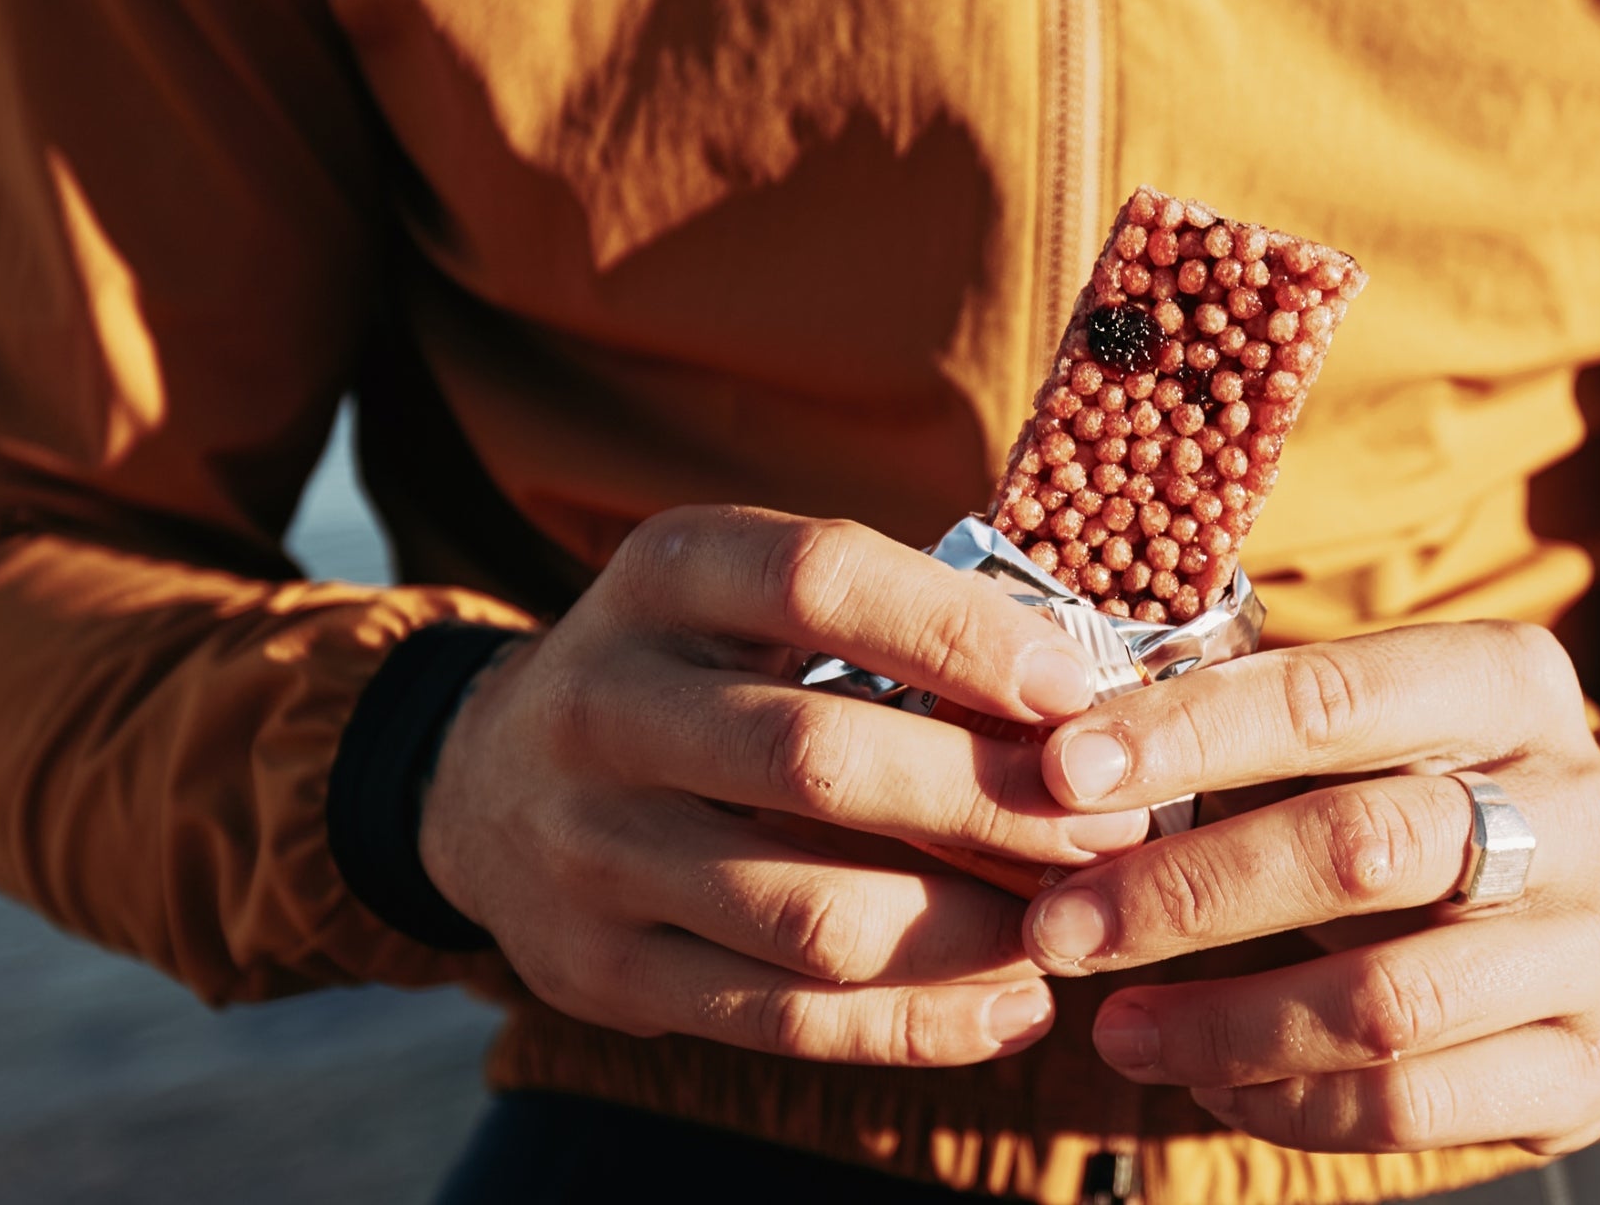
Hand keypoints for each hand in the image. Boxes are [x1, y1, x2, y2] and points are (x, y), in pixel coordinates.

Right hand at [419, 506, 1150, 1065]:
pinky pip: (780, 1018)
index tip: (1076, 689)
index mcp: (666, 575)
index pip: (821, 579)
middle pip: (821, 762)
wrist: (484, 784)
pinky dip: (915, 1025)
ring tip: (1075, 924)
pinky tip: (1011, 1007)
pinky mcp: (597, 968)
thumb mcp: (750, 601)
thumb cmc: (693, 677)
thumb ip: (888, 624)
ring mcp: (589, 846)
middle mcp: (606, 702)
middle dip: (993, 804)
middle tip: (1115, 827)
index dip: (960, 634)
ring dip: (972, 930)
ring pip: (810, 914)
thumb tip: (1089, 701)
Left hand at [1023, 621, 1599, 1154]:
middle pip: (1359, 847)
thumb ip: (1254, 735)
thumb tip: (1073, 764)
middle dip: (1185, 892)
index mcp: (1509, 684)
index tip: (1067, 771)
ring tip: (1115, 1032)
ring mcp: (1597, 944)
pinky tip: (1215, 1083)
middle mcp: (1577, 805)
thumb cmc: (1427, 799)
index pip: (1335, 695)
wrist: (1594, 919)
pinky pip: (1411, 1106)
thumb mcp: (1369, 736)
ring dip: (1221, 1024)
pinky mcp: (1591, 1068)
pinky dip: (1290, 1103)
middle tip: (1060, 926)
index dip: (1194, 733)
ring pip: (1383, 1001)